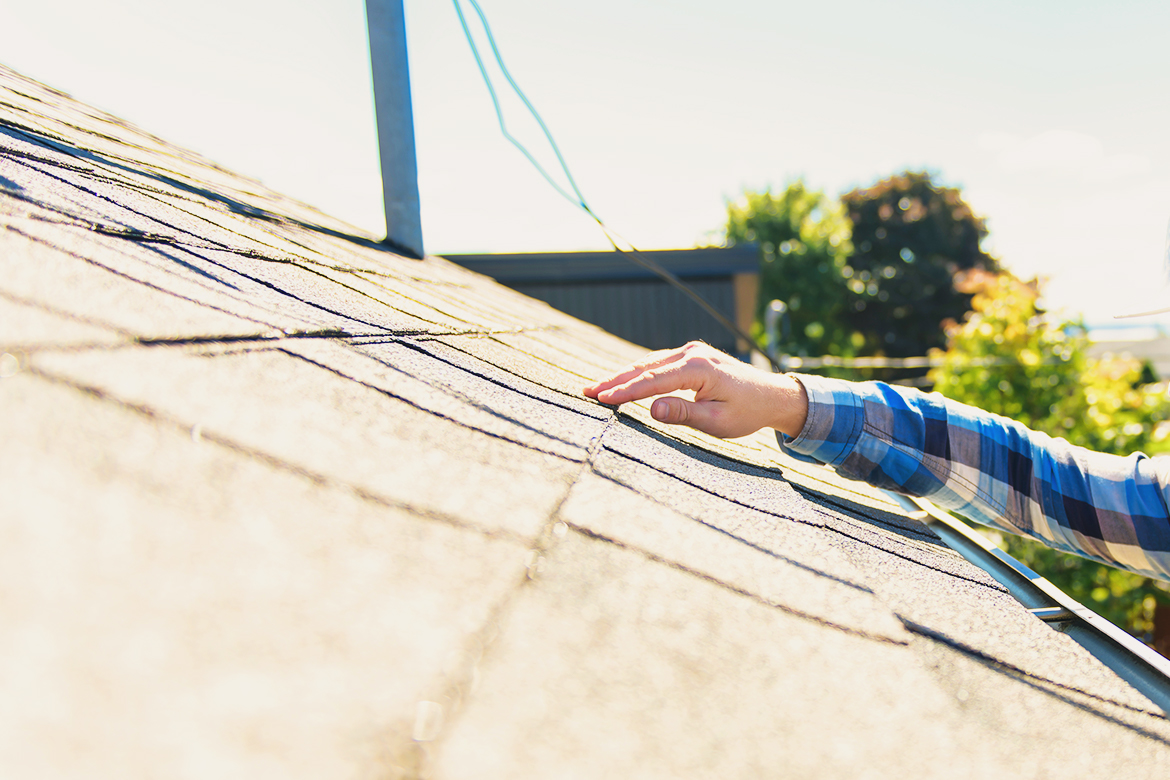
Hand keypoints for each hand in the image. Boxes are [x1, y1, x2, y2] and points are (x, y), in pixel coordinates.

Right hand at [583, 342, 808, 438]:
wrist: (770, 396)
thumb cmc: (746, 412)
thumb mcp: (716, 420)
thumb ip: (683, 413)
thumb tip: (651, 408)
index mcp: (699, 368)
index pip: (653, 381)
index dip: (625, 391)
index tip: (601, 399)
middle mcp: (693, 353)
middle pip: (645, 367)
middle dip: (615, 380)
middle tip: (587, 392)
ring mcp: (691, 351)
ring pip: (649, 362)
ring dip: (623, 375)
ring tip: (597, 388)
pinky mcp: (691, 355)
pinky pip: (658, 362)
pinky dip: (638, 372)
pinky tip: (621, 381)